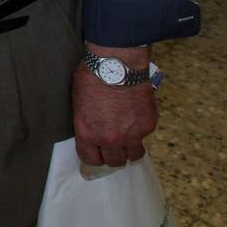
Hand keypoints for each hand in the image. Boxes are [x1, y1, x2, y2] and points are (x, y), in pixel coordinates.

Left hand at [72, 45, 156, 166]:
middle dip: (112, 155)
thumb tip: (92, 132)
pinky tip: (135, 118)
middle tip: (112, 145)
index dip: (93, 156)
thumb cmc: (92, 77)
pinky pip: (144, 137)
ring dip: (129, 149)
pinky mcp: (148, 125)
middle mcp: (110, 139)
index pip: (91, 159)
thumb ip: (86, 124)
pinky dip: (141, 131)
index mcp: (88, 133)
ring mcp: (132, 134)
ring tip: (127, 138)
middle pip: (114, 162)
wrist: (117, 64)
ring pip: (134, 156)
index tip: (96, 152)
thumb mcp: (79, 103)